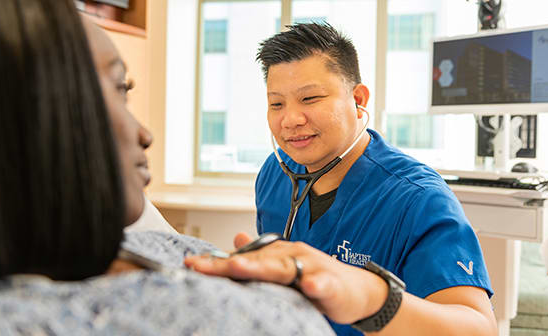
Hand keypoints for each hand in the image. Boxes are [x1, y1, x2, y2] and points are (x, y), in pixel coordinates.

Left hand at [184, 232, 387, 323]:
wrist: (357, 289)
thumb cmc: (317, 277)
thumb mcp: (285, 266)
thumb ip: (260, 256)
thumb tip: (236, 239)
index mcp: (278, 254)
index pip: (243, 258)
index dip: (217, 262)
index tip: (190, 264)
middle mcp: (291, 255)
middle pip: (256, 260)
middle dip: (227, 264)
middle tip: (199, 266)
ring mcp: (310, 267)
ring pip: (284, 267)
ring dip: (262, 268)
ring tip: (240, 269)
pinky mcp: (330, 283)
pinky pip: (320, 283)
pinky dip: (314, 283)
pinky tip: (306, 285)